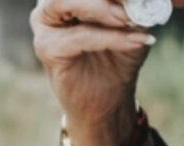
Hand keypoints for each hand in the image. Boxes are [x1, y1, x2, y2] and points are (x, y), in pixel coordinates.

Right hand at [30, 0, 154, 145]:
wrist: (108, 99)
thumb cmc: (119, 57)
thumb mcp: (134, 22)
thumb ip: (135, 4)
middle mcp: (52, 1)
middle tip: (138, 0)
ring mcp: (44, 22)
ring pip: (72, 3)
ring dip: (105, 9)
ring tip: (131, 19)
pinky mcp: (46, 48)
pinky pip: (81, 36)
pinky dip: (111, 37)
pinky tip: (137, 40)